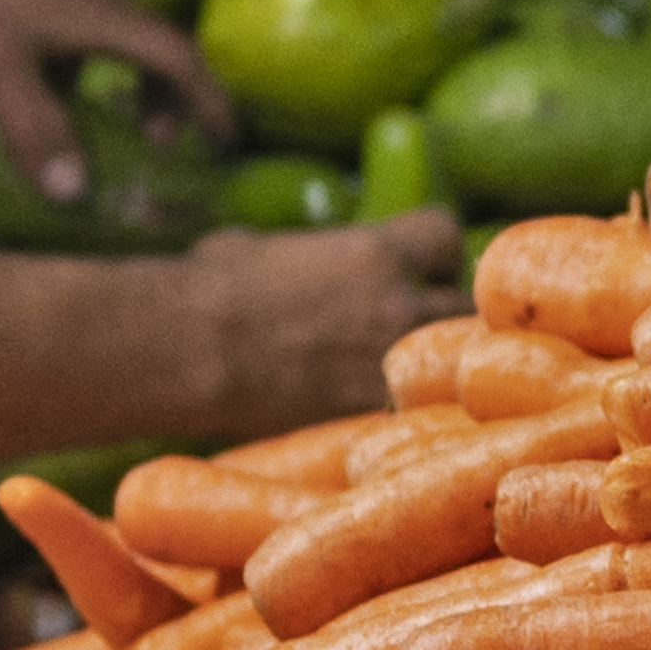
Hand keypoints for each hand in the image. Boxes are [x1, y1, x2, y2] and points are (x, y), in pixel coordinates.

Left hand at [0, 0, 236, 202]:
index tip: (224, 138)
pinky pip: (63, 27)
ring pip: (103, 33)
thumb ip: (38, 134)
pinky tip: (27, 87)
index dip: (207, 100)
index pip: (179, 56)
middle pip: (150, 41)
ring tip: (91, 121)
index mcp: (101, 12)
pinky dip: (69, 63)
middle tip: (156, 140)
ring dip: (113, 78)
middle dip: (164, 93)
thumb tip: (74, 194)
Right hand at [181, 208, 473, 416]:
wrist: (188, 351)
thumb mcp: (262, 247)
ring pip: (450, 363)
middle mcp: (398, 305)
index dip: (433, 250)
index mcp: (376, 252)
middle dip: (441, 309)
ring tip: (402, 371)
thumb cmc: (208, 286)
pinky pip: (415, 412)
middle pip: (462, 301)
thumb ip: (306, 252)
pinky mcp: (370, 414)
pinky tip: (381, 413)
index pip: (445, 234)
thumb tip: (301, 258)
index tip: (419, 264)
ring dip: (434, 364)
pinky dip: (405, 412)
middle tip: (412, 322)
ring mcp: (389, 365)